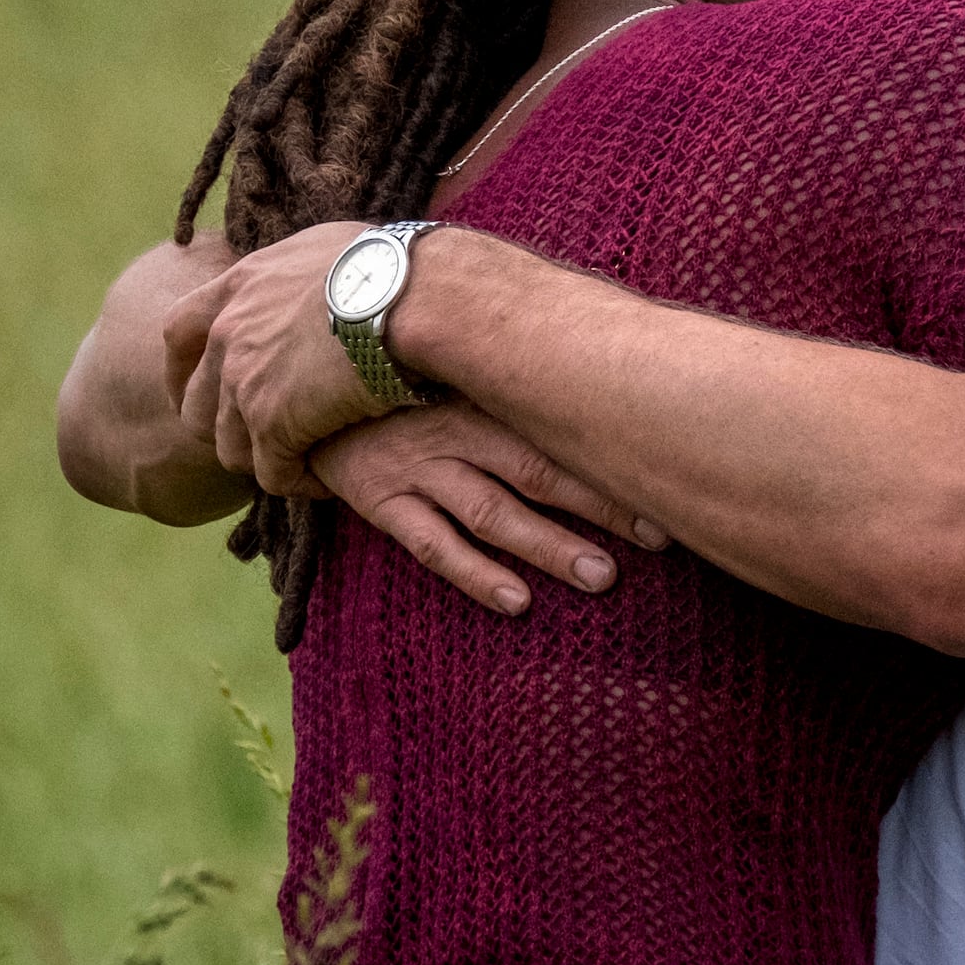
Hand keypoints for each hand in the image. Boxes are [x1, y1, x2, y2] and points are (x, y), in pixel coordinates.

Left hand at [165, 221, 383, 493]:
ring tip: (302, 465)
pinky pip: (273, 474)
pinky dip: (298, 482)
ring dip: (264, 461)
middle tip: (257, 442)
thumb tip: (318, 282)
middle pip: (195, 402)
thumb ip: (299, 275)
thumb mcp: (326, 248)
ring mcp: (245, 381)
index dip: (182, 370)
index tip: (194, 391)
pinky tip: (326, 482)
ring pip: (230, 447)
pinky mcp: (273, 424)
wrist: (409, 296)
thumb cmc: (390, 266)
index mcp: (240, 287)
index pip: (179, 332)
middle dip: (220, 428)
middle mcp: (230, 334)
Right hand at [313, 404, 668, 615]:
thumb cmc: (393, 375)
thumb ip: (507, 370)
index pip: (557, 424)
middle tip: (659, 536)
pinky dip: (476, 574)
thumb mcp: (449, 362)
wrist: (299, 382)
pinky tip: (517, 602)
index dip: (611, 455)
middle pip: (539, 469)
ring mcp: (416, 465)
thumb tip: (591, 373)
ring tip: (603, 577)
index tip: (665, 478)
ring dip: (550, 546)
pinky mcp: (379, 498)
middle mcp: (454, 427)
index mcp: (480, 390)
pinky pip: (432, 543)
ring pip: (494, 512)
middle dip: (601, 505)